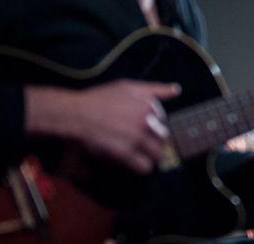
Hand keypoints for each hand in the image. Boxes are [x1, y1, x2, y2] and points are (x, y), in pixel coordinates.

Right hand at [26, 80, 180, 173]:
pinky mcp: (125, 154)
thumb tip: (177, 90)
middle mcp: (146, 122)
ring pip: (157, 153)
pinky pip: (144, 166)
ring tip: (145, 154)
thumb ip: (155, 89)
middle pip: (163, 136)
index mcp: (149, 106)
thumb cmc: (101, 98)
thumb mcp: (128, 87)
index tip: (146, 125)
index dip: (155, 123)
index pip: (163, 119)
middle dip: (157, 140)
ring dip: (154, 155)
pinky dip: (144, 167)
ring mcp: (136, 139)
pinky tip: (138, 163)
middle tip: (145, 141)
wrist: (76, 114)